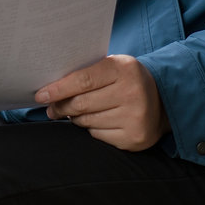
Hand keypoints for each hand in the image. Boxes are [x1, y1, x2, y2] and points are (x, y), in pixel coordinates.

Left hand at [36, 55, 169, 151]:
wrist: (163, 99)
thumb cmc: (127, 80)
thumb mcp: (113, 66)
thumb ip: (86, 72)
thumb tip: (51, 88)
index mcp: (123, 69)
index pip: (82, 80)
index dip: (58, 89)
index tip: (40, 95)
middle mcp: (131, 93)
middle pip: (81, 103)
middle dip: (61, 106)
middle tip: (51, 107)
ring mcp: (134, 118)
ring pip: (87, 121)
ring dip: (75, 118)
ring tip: (74, 112)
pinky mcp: (134, 138)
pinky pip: (97, 135)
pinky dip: (91, 128)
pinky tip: (96, 120)